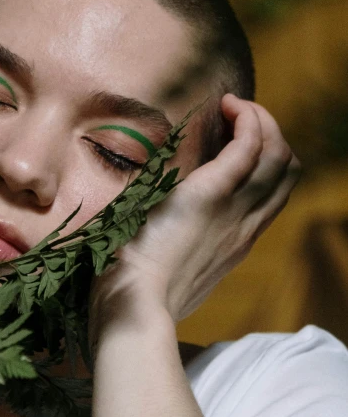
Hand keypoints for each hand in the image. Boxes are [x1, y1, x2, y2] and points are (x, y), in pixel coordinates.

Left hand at [88, 95, 300, 347]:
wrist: (131, 310)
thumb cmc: (137, 294)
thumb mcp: (171, 270)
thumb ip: (178, 247)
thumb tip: (161, 227)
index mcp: (234, 243)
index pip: (272, 194)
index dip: (265, 161)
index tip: (234, 142)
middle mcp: (245, 226)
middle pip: (286, 171)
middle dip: (272, 135)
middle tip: (239, 118)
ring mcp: (233, 211)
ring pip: (278, 155)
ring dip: (263, 121)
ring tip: (234, 108)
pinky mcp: (210, 195)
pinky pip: (250, 147)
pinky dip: (249, 120)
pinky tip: (227, 107)